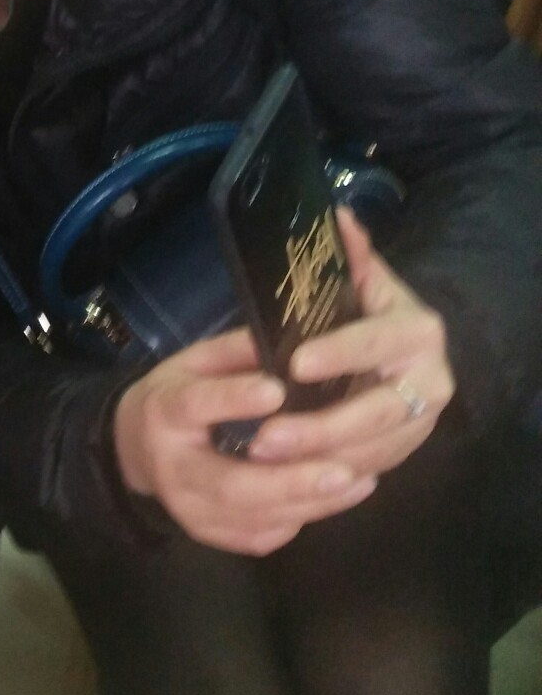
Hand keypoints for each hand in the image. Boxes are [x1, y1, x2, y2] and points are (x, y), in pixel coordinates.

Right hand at [113, 329, 378, 554]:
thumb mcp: (195, 362)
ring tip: (358, 481)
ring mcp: (189, 510)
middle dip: (291, 480)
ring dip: (310, 503)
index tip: (278, 390)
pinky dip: (300, 519)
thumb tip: (294, 340)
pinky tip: (334, 498)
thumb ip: (238, 352)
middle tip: (343, 469)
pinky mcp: (208, 533)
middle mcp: (173, 468)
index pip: (196, 406)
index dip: (234, 400)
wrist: (134, 450)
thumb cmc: (176, 395)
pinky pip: (259, 536)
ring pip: (253, 518)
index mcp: (164, 411)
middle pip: (231, 484)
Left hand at [247, 208, 452, 480]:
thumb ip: (351, 254)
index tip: (294, 364)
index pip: (375, 343)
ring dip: (318, 460)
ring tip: (263, 459)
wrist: (404, 356)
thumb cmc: (370, 314)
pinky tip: (287, 479)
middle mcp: (430, 380)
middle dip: (320, 428)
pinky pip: (369, 470)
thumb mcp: (362, 282)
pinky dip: (329, 476)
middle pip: (376, 412)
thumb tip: (335, 215)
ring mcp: (421, 421)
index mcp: (417, 331)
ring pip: (372, 450)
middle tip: (265, 437)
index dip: (338, 354)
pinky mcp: (405, 450)